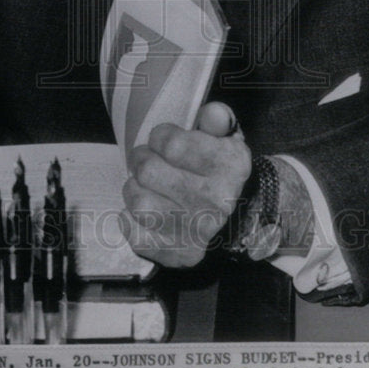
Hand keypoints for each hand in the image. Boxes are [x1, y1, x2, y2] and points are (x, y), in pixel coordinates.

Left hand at [120, 102, 251, 267]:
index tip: (164, 140)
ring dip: (134, 189)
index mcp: (228, 166)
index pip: (170, 144)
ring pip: (138, 202)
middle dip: (141, 159)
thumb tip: (212, 113)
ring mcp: (198, 232)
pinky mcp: (180, 254)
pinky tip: (142, 211)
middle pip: (147, 171)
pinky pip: (137, 236)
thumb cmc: (218, 168)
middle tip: (148, 160)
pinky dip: (131, 222)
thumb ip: (216, 118)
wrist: (238, 216)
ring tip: (145, 184)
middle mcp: (216, 201)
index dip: (159, 137)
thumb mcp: (224, 137)